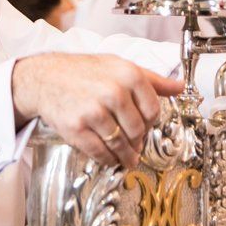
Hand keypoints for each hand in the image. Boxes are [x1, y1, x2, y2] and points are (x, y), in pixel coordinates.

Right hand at [12, 53, 182, 167]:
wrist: (44, 78)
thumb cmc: (84, 71)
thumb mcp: (119, 66)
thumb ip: (151, 79)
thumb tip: (180, 87)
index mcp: (128, 74)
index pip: (154, 110)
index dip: (150, 122)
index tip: (145, 125)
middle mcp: (113, 92)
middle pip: (139, 130)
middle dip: (137, 140)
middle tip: (133, 142)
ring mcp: (94, 111)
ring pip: (121, 144)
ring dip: (126, 155)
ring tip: (126, 156)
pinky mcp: (77, 128)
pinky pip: (101, 152)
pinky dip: (108, 159)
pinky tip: (109, 157)